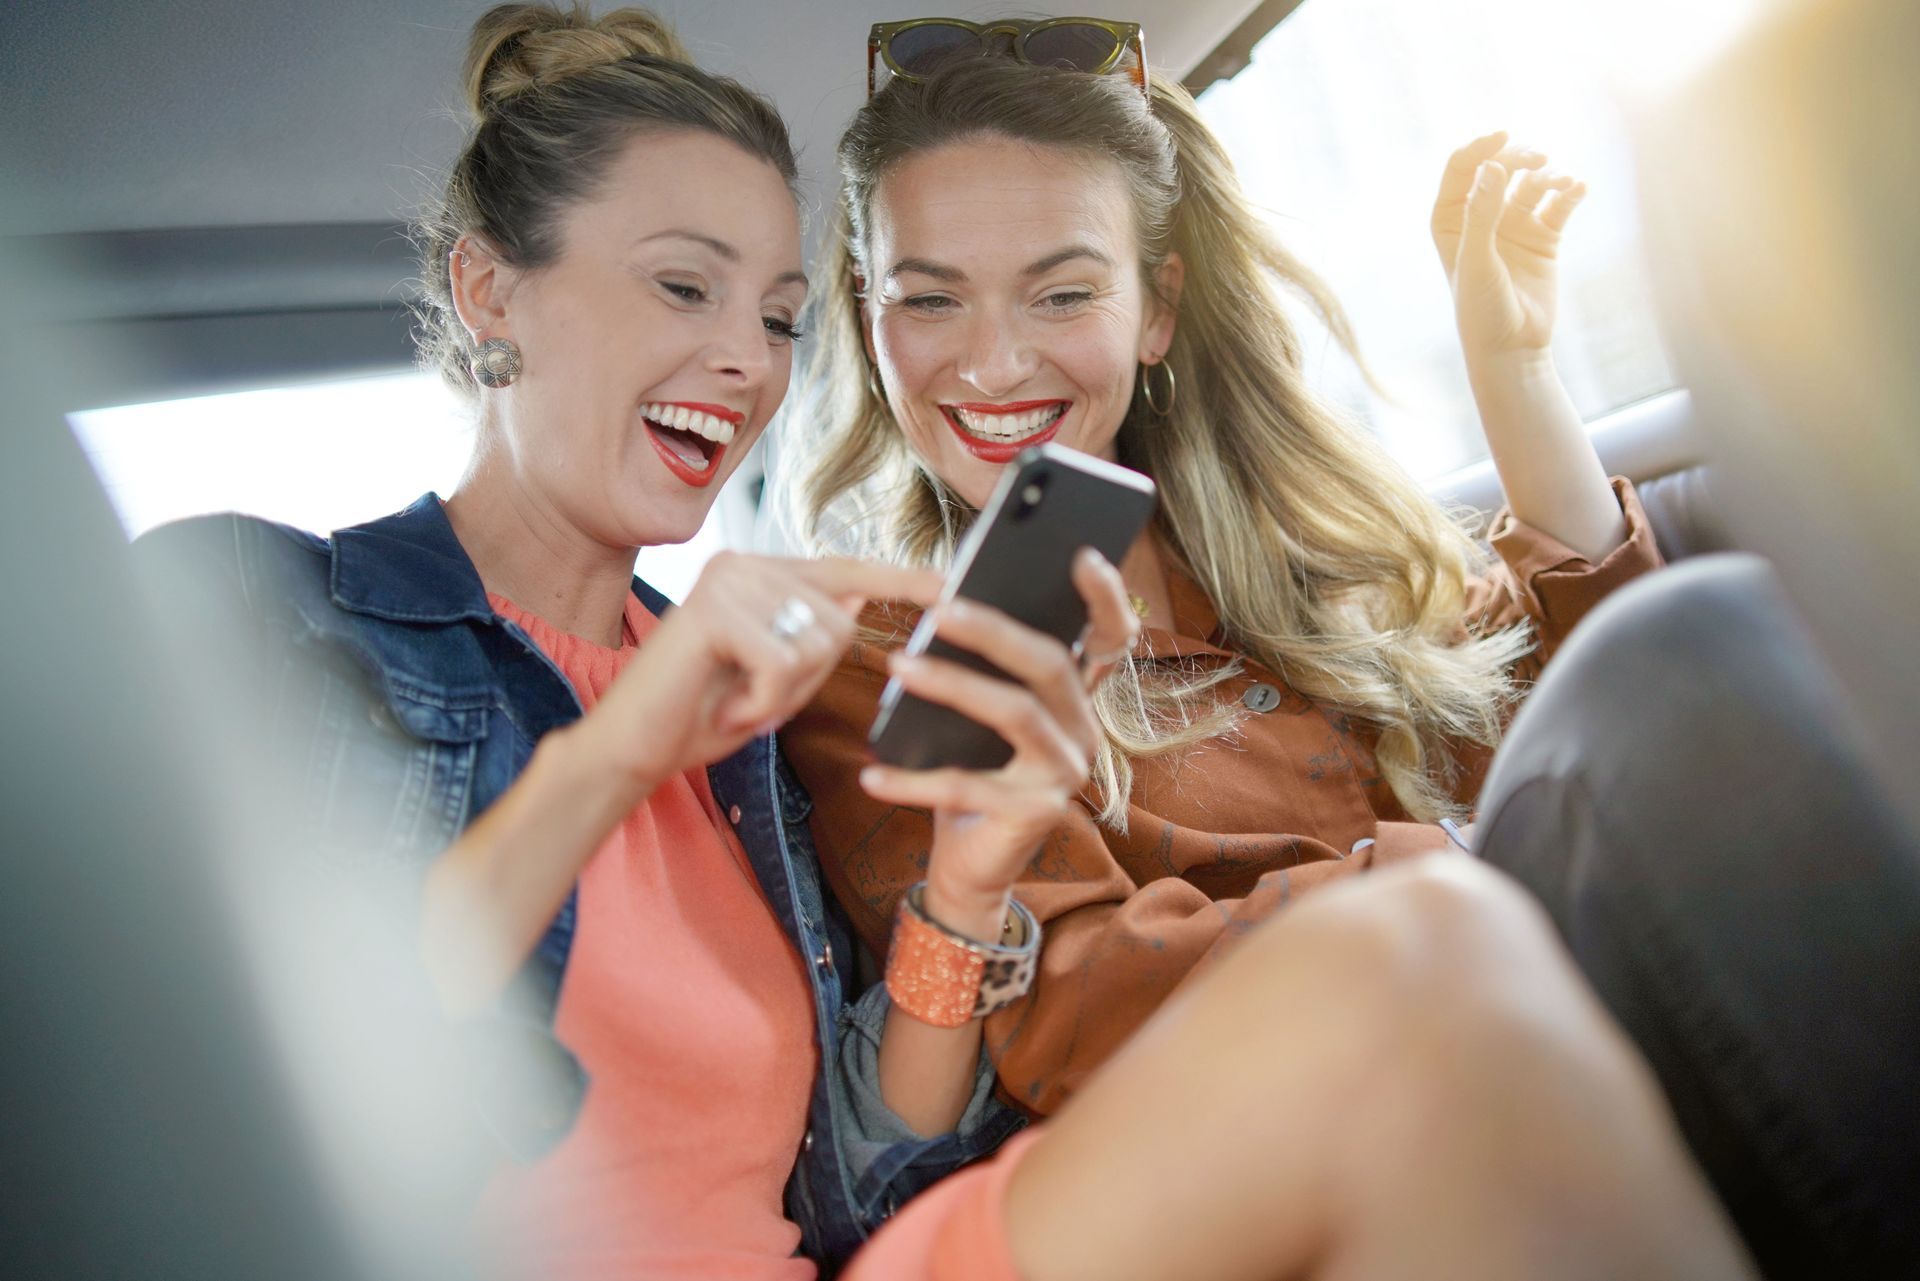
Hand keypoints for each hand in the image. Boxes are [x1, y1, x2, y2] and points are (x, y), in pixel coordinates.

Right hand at [578, 553, 941, 795]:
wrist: (630, 750)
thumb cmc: (700, 715)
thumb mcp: (774, 677)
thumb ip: (814, 635)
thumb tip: (866, 595)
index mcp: (759, 574)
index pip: (845, 569)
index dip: (900, 578)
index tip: (950, 582)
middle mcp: (744, 562)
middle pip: (841, 621)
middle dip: (808, 680)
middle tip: (751, 698)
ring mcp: (728, 579)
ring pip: (818, 643)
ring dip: (783, 694)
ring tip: (736, 699)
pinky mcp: (714, 609)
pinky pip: (785, 663)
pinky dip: (765, 702)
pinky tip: (727, 705)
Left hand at [856, 549, 1136, 939]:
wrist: (972, 864)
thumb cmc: (971, 773)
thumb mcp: (977, 717)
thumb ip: (981, 669)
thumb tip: (944, 603)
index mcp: (1072, 698)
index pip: (1111, 639)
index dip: (1106, 597)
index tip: (1083, 555)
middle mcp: (1083, 730)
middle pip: (1049, 663)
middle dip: (992, 629)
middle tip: (937, 608)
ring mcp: (1064, 773)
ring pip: (1015, 713)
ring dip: (952, 684)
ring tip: (897, 664)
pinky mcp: (1034, 813)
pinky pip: (967, 786)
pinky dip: (914, 779)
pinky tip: (871, 773)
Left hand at [1431, 131, 1588, 363]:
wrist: (1512, 349)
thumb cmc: (1481, 309)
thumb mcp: (1477, 261)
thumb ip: (1482, 214)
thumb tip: (1492, 167)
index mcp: (1450, 220)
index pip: (1462, 169)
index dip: (1480, 148)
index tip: (1503, 137)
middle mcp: (1481, 217)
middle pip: (1500, 168)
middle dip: (1519, 157)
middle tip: (1538, 159)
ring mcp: (1513, 226)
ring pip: (1532, 184)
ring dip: (1547, 176)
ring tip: (1560, 182)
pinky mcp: (1544, 237)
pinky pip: (1558, 205)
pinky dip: (1569, 193)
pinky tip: (1578, 188)